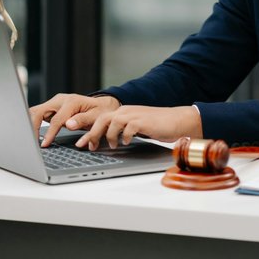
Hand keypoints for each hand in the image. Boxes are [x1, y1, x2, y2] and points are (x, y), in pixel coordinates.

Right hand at [29, 93, 119, 146]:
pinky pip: (38, 114)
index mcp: (71, 102)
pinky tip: (30, 134)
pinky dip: (32, 123)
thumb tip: (68, 125)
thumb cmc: (100, 112)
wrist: (102, 105)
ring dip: (29, 124)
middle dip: (31, 126)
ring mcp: (55, 103)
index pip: (56, 119)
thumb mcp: (96, 116)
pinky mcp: (52, 108)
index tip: (44, 145)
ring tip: (27, 140)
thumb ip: (82, 120)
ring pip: (35, 111)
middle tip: (30, 143)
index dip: (49, 133)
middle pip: (39, 111)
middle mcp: (60, 100)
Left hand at [75, 105, 202, 150]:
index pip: (101, 119)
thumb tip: (108, 142)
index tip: (82, 144)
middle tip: (89, 146)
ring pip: (113, 121)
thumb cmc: (158, 125)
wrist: (177, 120)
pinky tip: (127, 142)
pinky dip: (125, 135)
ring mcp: (135, 115)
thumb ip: (123, 131)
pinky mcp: (144, 121)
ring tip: (114, 145)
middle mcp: (127, 111)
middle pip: (102, 119)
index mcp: (124, 112)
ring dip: (109, 135)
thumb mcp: (136, 127)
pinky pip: (129, 127)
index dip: (89, 132)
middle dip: (93, 133)